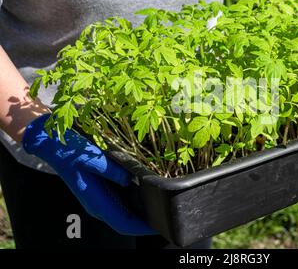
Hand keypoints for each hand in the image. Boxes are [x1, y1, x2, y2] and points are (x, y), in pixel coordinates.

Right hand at [21, 113, 155, 235]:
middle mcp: (98, 205)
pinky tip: (143, 190)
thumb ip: (114, 171)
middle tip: (164, 212)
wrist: (55, 148)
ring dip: (139, 211)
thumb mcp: (95, 159)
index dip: (143, 227)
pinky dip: (132, 201)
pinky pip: (119, 202)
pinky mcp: (99, 192)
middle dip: (145, 221)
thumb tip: (131, 179)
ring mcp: (98, 200)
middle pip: (126, 221)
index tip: (159, 225)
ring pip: (123, 212)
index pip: (124, 224)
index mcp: (97, 202)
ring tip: (157, 202)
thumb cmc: (72, 153)